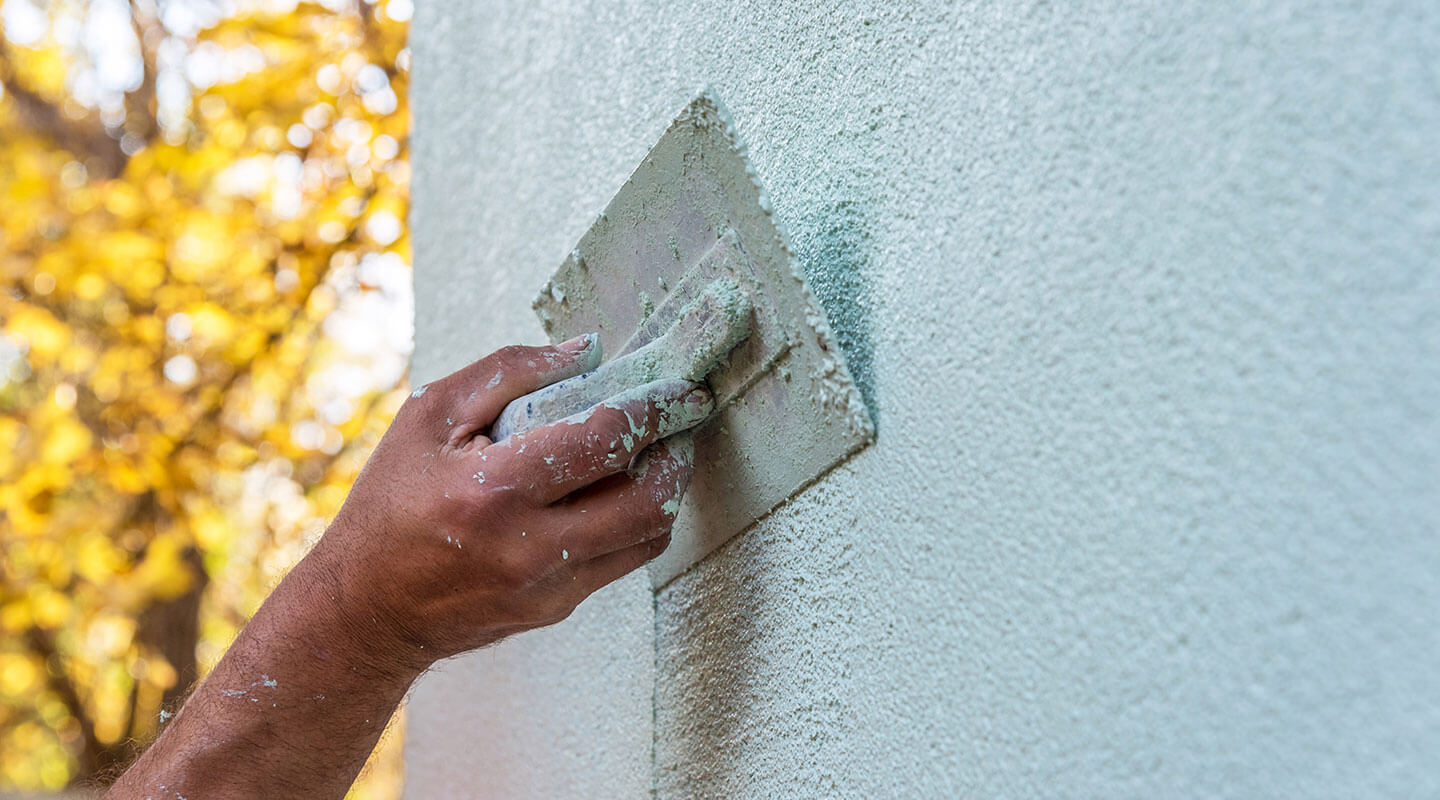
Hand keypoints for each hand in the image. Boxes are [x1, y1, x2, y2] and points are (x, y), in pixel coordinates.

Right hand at [315, 334, 711, 666]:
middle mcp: (528, 547)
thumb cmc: (392, 503)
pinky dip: (632, 520)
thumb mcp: (429, 417)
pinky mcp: (557, 608)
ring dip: (665, 490)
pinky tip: (616, 491)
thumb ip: (508, 371)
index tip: (682, 388)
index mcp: (493, 490)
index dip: (654, 407)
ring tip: (656, 452)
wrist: (366, 610)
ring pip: (647, 536)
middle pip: (647, 500)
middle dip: (678, 453)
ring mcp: (548, 586)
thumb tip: (586, 349)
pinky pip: (621, 559)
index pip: (603, 439)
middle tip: (684, 421)